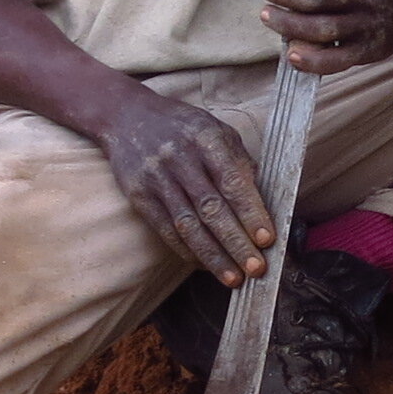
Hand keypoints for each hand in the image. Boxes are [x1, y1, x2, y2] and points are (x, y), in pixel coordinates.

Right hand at [100, 89, 275, 282]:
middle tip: (256, 269)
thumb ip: (238, 161)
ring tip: (233, 277)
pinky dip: (187, 251)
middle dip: (236, 243)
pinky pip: (165, 229)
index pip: (233, 182)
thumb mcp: (216, 129)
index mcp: (206, 138)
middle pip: (211, 209)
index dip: (251, 213)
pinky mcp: (138, 194)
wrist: (126, 116)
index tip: (267, 239)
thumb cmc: (182, 126)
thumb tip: (262, 199)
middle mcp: (180, 158)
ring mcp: (156, 177)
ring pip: (188, 225)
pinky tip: (205, 265)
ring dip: (213, 255)